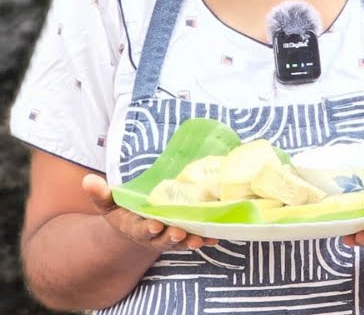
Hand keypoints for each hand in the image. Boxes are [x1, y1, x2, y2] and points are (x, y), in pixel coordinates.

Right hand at [82, 174, 218, 251]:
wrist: (138, 228)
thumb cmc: (124, 213)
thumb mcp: (109, 204)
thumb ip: (100, 194)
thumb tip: (88, 179)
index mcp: (136, 228)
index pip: (141, 230)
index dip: (147, 229)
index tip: (154, 225)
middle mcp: (155, 236)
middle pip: (163, 239)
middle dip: (171, 237)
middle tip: (179, 232)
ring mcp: (171, 238)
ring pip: (182, 242)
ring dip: (191, 241)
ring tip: (200, 239)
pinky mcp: (186, 236)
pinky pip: (197, 239)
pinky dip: (206, 239)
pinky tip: (216, 238)